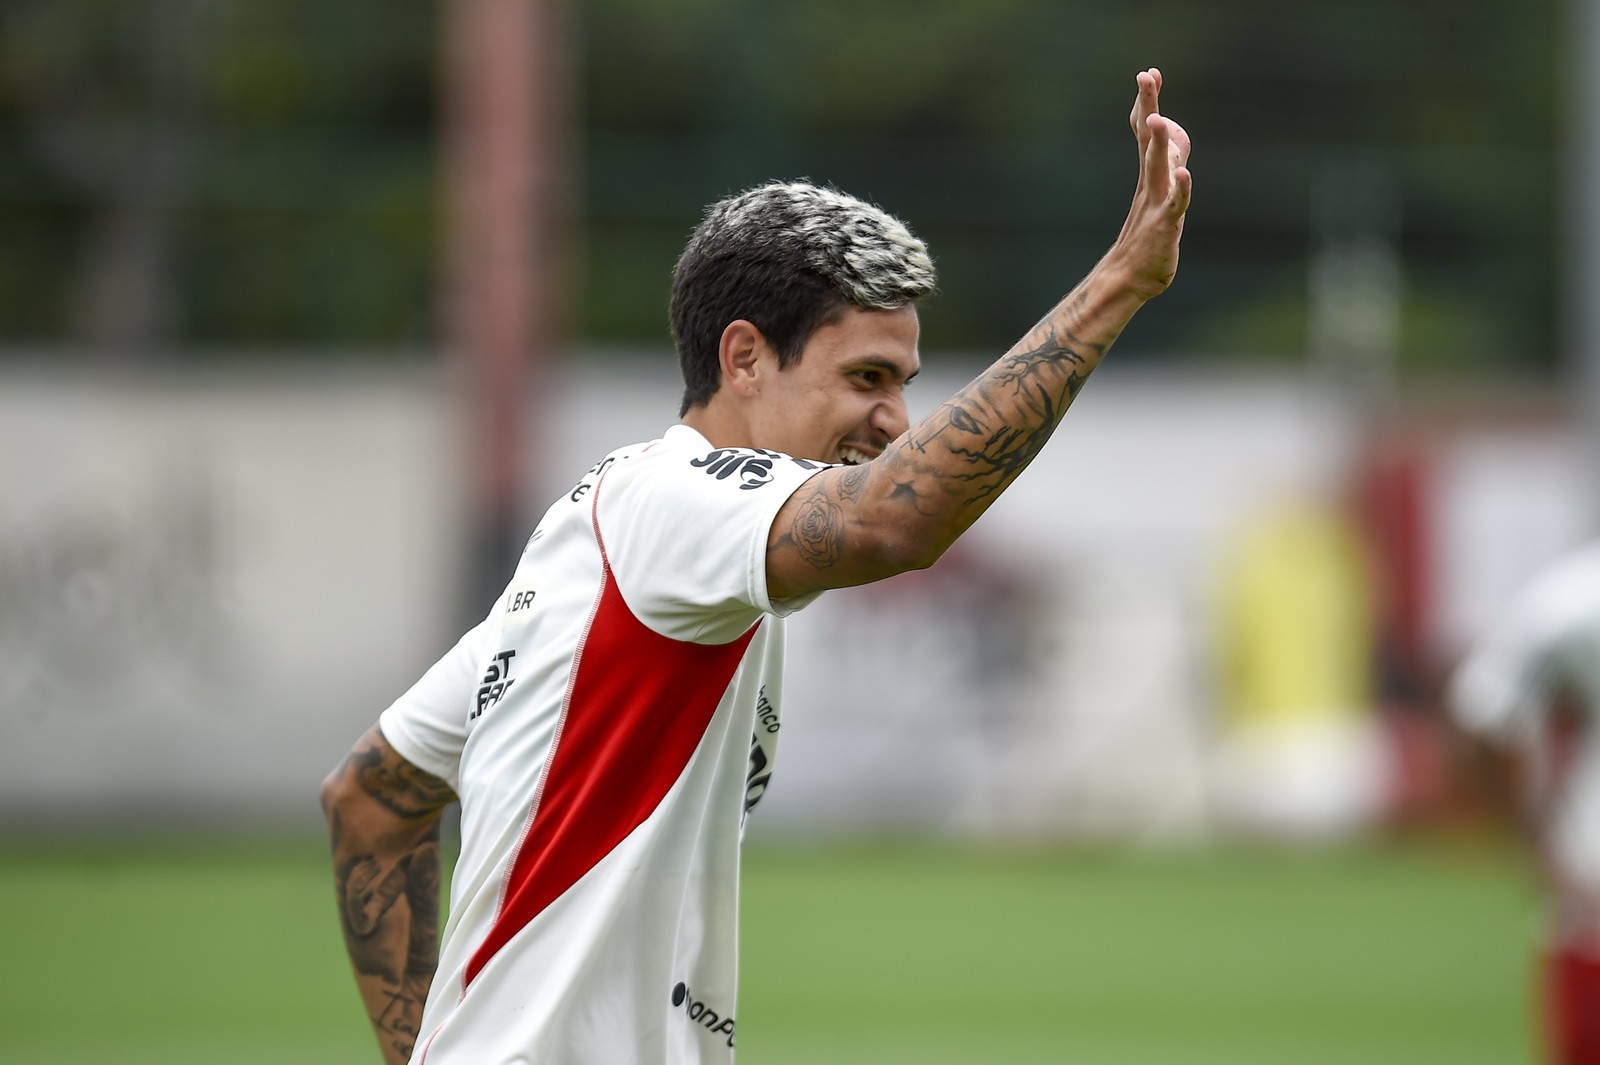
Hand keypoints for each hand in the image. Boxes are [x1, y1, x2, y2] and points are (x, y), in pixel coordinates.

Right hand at [1110, 68, 1191, 299]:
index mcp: (1148, 177)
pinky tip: (1183, 174)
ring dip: (1158, 144)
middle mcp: (1149, 184)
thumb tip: (1177, 160)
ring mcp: (1154, 204)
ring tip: (1157, 121)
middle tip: (1145, 77)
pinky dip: (1180, 189)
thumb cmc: (1146, 241)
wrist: (1128, 279)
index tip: (1148, 75)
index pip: (1145, 133)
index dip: (1146, 104)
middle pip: (1148, 140)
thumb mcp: (1157, 202)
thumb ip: (1168, 179)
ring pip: (1157, 168)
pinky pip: (1174, 205)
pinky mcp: (1164, 226)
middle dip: (1148, 107)